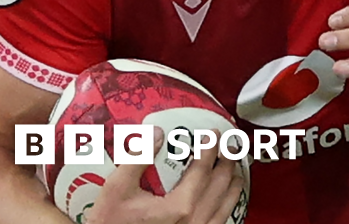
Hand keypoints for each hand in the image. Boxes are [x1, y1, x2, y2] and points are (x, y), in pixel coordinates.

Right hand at [86, 129, 243, 223]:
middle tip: (231, 145)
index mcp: (179, 206)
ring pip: (226, 204)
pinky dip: (229, 204)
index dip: (210, 149)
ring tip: (237, 168)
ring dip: (234, 183)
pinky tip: (229, 198)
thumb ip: (137, 159)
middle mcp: (194, 220)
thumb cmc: (111, 223)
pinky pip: (221, 220)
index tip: (214, 134)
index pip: (202, 169)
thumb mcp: (116, 189)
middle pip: (220, 185)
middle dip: (228, 162)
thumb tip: (156, 133)